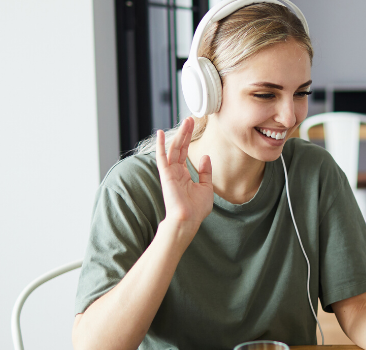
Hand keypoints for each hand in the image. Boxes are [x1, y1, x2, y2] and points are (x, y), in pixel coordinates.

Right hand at [154, 117, 213, 234]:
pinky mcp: (166, 175)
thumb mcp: (206, 187)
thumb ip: (205, 172)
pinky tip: (159, 133)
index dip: (189, 138)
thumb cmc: (196, 209)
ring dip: (179, 135)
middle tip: (190, 119)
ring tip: (186, 121)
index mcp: (184, 174)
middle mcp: (175, 172)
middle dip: (185, 132)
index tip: (193, 126)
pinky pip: (161, 158)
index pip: (185, 152)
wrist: (188, 220)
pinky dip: (160, 145)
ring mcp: (170, 173)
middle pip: (180, 147)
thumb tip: (206, 156)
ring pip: (173, 149)